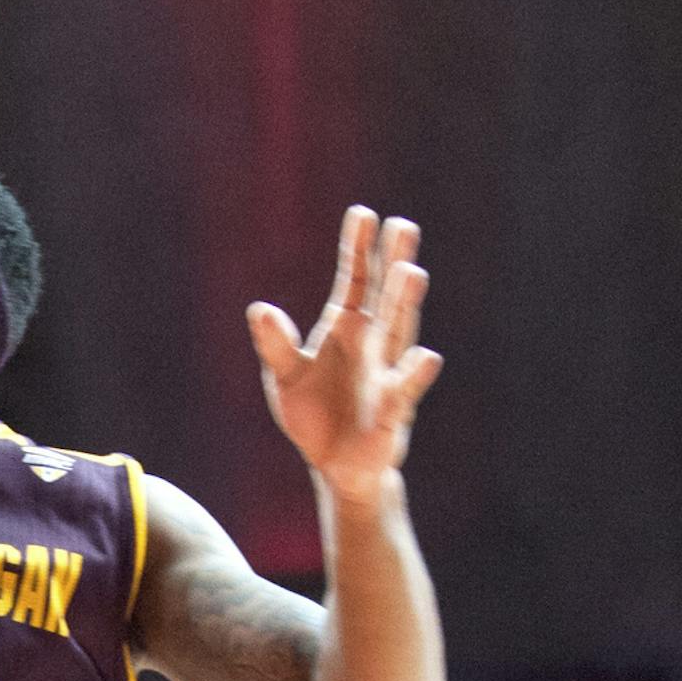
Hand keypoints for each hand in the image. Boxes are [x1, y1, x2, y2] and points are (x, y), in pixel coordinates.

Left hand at [247, 207, 441, 507]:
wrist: (338, 467)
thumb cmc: (315, 416)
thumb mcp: (286, 378)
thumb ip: (276, 345)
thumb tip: (258, 309)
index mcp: (347, 331)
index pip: (354, 281)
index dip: (358, 250)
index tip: (364, 213)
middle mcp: (373, 345)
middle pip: (385, 297)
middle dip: (393, 263)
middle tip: (403, 226)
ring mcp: (387, 375)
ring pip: (400, 334)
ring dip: (405, 305)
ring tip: (413, 273)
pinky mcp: (392, 413)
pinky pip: (403, 391)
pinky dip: (413, 375)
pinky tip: (423, 357)